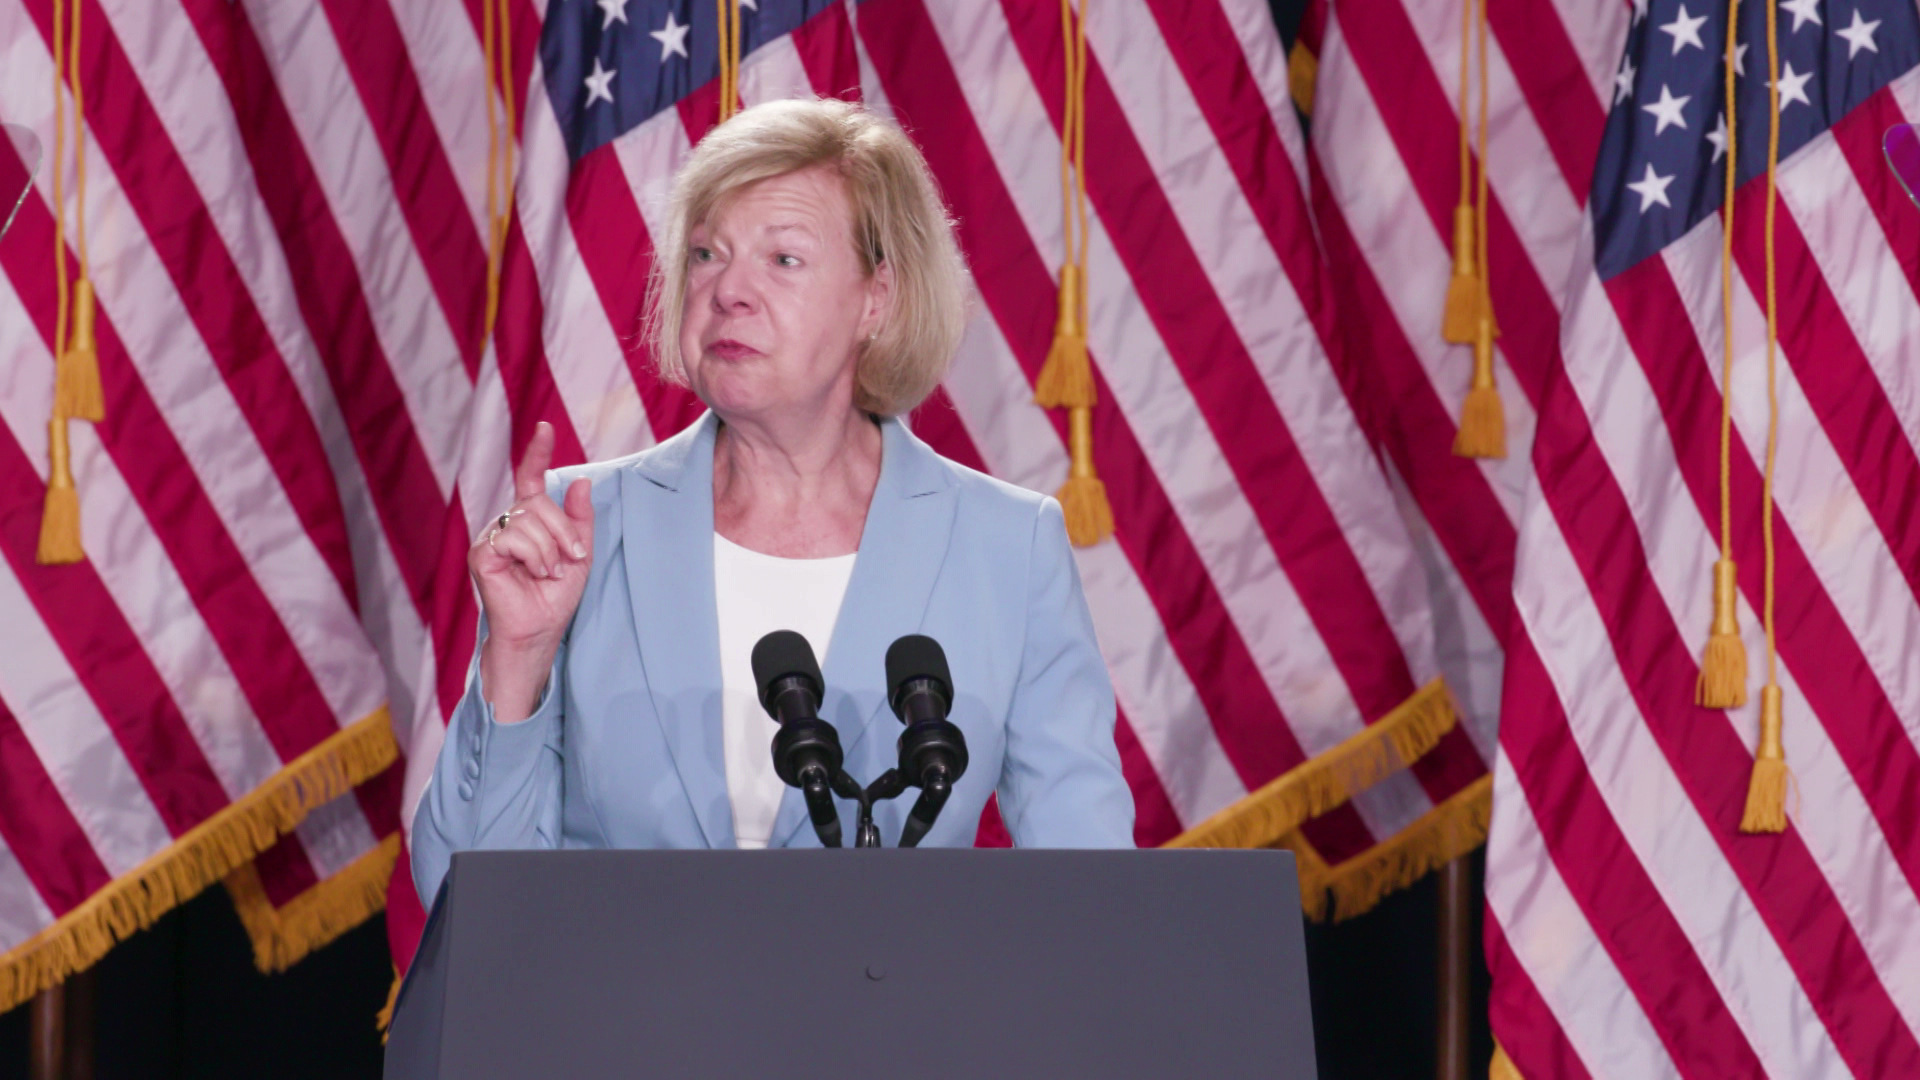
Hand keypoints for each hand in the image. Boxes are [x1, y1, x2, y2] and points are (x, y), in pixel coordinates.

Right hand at [471, 422, 593, 721]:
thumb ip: (580, 519)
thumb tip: (582, 480)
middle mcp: (507, 524)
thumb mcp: (580, 554)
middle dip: (565, 531)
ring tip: (550, 572)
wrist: (539, 631)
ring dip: (552, 548)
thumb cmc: (555, 597)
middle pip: (539, 502)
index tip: (544, 427)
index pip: (531, 480)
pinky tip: (535, 574)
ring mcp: (492, 537)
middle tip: (571, 559)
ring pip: (530, 520)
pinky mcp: (482, 553)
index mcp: (529, 521)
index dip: (537, 452)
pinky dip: (536, 556)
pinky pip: (516, 538)